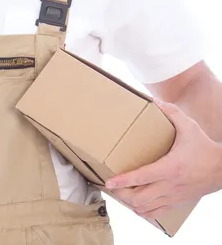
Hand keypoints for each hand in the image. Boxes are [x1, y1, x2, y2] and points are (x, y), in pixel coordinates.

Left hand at [105, 99, 221, 218]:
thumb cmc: (203, 146)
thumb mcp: (188, 125)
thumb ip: (171, 111)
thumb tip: (153, 100)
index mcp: (171, 167)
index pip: (142, 177)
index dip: (123, 180)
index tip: (109, 181)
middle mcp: (170, 184)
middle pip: (140, 198)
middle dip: (122, 194)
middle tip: (111, 186)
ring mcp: (174, 196)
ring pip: (146, 208)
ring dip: (130, 203)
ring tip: (120, 193)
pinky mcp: (177, 202)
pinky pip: (157, 213)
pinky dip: (144, 211)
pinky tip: (136, 204)